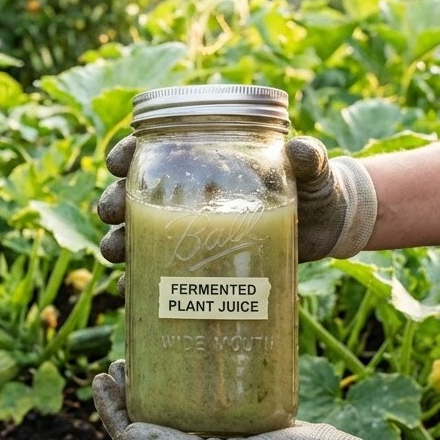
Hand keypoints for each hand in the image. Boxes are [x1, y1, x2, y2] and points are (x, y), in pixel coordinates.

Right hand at [96, 135, 377, 263]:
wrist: (327, 227)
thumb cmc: (316, 187)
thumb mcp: (312, 170)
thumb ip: (308, 159)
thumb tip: (301, 151)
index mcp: (207, 160)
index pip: (153, 148)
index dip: (127, 152)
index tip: (116, 162)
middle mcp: (190, 194)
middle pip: (134, 194)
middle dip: (114, 201)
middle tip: (112, 213)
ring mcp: (191, 230)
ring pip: (138, 232)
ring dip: (119, 241)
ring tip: (115, 254)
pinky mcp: (200, 262)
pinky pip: (159, 271)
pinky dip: (140, 282)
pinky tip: (130, 290)